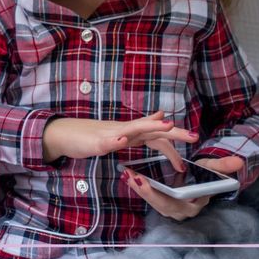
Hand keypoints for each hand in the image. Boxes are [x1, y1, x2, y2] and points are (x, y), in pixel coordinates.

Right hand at [43, 111, 196, 167]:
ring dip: (150, 127)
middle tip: (194, 136)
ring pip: (133, 129)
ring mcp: (110, 134)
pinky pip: (106, 141)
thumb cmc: (91, 136)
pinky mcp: (95, 142)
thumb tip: (162, 116)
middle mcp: (124, 130)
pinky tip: (123, 141)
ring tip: (166, 126)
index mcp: (131, 132)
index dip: (175, 136)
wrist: (63, 134)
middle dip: (173, 132)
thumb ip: (142, 127)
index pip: (157, 133)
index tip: (194, 139)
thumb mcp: (121, 132)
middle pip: (151, 129)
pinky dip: (116, 141)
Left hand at [123, 155, 244, 220]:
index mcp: (195, 204)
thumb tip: (238, 162)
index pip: (176, 203)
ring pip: (152, 201)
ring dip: (139, 189)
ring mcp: (172, 209)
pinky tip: (128, 175)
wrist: (201, 177)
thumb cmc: (206, 173)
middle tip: (132, 177)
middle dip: (146, 192)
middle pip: (161, 204)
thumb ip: (223, 166)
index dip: (160, 195)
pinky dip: (138, 187)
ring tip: (127, 174)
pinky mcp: (162, 203)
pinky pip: (149, 197)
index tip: (146, 182)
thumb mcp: (213, 168)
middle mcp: (182, 211)